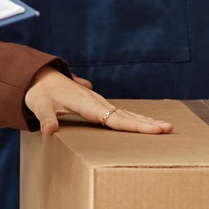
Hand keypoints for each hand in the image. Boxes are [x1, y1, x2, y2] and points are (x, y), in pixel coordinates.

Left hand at [23, 69, 171, 135]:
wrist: (39, 77)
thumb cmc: (39, 93)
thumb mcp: (40, 105)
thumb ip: (46, 118)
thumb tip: (49, 130)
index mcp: (87, 104)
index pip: (114, 118)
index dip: (134, 126)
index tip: (153, 130)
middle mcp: (97, 102)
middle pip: (126, 116)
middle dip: (147, 123)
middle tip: (169, 129)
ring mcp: (99, 103)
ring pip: (127, 113)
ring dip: (146, 121)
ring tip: (167, 127)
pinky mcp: (98, 106)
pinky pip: (121, 114)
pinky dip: (136, 119)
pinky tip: (148, 124)